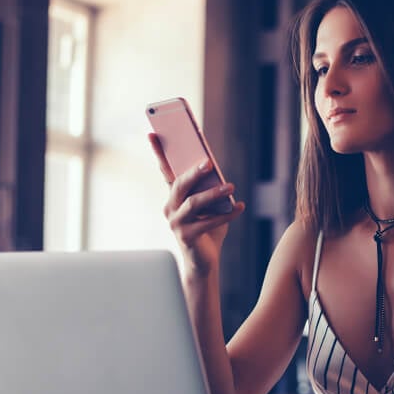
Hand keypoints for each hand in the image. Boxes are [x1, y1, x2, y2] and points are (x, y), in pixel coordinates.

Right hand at [149, 133, 244, 277]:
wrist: (204, 260)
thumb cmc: (207, 227)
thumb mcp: (209, 204)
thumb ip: (208, 188)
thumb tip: (215, 171)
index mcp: (174, 196)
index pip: (166, 171)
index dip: (158, 152)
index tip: (153, 133)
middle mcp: (170, 208)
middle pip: (180, 185)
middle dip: (193, 172)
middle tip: (209, 162)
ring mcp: (176, 223)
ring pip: (193, 203)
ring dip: (214, 194)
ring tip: (231, 186)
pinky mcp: (186, 237)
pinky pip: (208, 222)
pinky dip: (226, 214)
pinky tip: (240, 207)